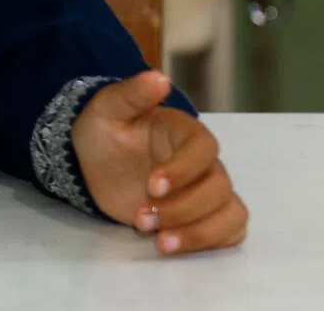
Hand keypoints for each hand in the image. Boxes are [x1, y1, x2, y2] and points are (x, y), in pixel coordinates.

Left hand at [72, 71, 247, 255]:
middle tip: (142, 219)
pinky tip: (174, 246)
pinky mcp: (203, 215)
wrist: (93, 162)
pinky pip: (230, 231)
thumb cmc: (103, 131)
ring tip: (157, 241)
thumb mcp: (108, 109)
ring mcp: (205, 189)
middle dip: (182, 209)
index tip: (151, 186)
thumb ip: (132, 94)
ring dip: (198, 232)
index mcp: (183, 131)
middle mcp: (202, 161)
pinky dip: (210, 243)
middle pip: (218, 187)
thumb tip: (159, 78)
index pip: (204, 148)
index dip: (183, 170)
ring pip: (229, 213)